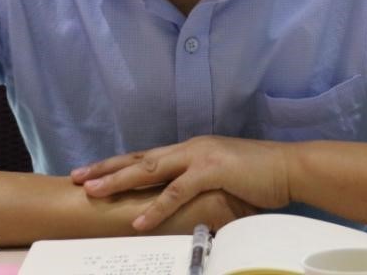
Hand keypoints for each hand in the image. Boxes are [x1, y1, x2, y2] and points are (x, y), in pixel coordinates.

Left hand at [72, 136, 292, 230]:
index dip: (118, 164)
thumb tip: (182, 199)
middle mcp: (190, 148)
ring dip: (119, 181)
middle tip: (77, 177)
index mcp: (192, 149)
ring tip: (93, 193)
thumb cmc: (260, 176)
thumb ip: (200, 183)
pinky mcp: (212, 170)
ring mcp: (200, 157)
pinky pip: (176, 191)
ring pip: (150, 170)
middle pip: (140, 158)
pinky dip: (155, 207)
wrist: (290, 168)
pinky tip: (137, 219)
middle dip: (106, 168)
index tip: (91, 172)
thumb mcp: (223, 176)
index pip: (147, 156)